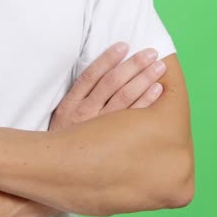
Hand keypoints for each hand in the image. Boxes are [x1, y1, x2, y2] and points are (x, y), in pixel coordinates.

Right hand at [49, 42, 165, 130]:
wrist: (58, 171)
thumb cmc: (67, 139)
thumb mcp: (64, 116)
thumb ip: (80, 96)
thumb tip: (104, 68)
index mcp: (71, 105)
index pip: (91, 76)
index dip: (108, 59)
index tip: (125, 45)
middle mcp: (85, 115)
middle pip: (112, 84)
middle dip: (133, 66)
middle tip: (152, 53)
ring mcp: (100, 129)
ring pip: (123, 99)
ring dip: (143, 80)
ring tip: (158, 66)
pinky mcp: (111, 141)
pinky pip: (132, 119)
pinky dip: (145, 102)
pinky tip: (157, 90)